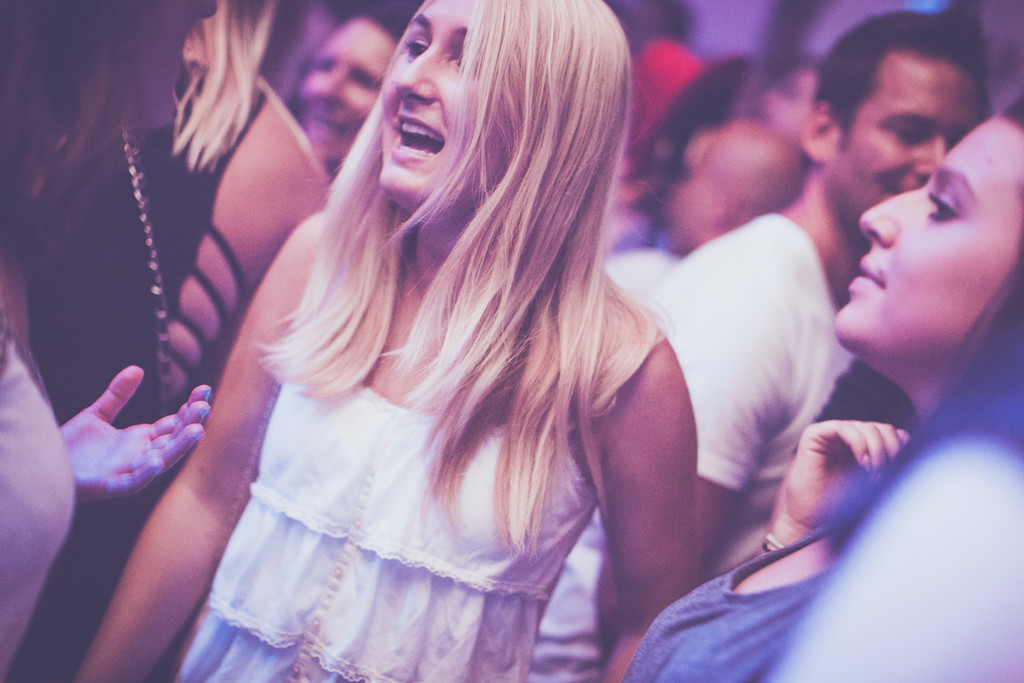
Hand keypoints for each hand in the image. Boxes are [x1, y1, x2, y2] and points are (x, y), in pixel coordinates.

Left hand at [60, 366, 210, 501]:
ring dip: (181, 447)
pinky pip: (132, 482)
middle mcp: (139, 456)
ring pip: (163, 460)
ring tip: (198, 431)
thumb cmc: (70, 448)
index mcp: (139, 440)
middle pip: (174, 440)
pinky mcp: (110, 485)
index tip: (203, 390)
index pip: (173, 424)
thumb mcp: (96, 415)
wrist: (42, 467)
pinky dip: (145, 474)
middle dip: (191, 424)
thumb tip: (136, 369)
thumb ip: (117, 394)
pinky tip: (156, 462)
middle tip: (205, 406)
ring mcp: (127, 471)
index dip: (189, 409)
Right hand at [770, 420, 908, 544]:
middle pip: (884, 428)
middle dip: (891, 449)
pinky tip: (862, 462)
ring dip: (877, 450)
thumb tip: (918, 449)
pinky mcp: (815, 435)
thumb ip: (892, 466)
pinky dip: (859, 443)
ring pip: (868, 427)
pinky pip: (845, 428)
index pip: (894, 435)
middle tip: (886, 474)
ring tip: (872, 473)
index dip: (902, 448)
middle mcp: (850, 438)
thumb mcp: (875, 486)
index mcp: (865, 447)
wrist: (808, 522)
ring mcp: (832, 434)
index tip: (902, 470)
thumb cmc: (840, 509)